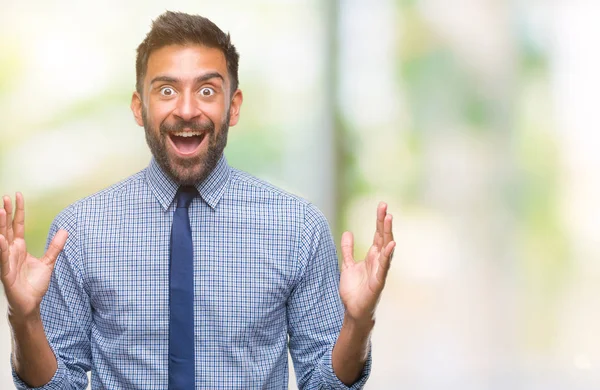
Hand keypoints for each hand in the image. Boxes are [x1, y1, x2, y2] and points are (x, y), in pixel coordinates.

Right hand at [0, 193, 67, 320]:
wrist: (30, 304)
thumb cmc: (34, 284)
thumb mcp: (48, 262)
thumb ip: (55, 247)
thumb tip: (65, 230)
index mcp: (20, 248)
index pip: (18, 225)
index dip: (18, 211)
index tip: (17, 195)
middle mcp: (11, 251)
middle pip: (8, 229)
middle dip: (6, 213)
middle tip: (5, 197)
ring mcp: (7, 261)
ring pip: (2, 240)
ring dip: (1, 226)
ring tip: (0, 211)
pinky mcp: (6, 273)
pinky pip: (3, 259)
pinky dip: (1, 248)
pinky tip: (0, 238)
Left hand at [339, 202, 394, 323]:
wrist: (354, 310)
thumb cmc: (354, 290)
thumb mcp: (347, 265)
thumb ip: (348, 249)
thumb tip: (347, 232)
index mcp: (372, 256)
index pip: (377, 234)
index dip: (379, 220)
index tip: (382, 206)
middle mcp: (378, 261)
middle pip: (383, 237)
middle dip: (384, 222)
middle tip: (385, 206)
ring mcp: (380, 270)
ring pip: (386, 248)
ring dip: (388, 233)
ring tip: (389, 219)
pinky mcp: (379, 281)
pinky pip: (384, 266)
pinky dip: (387, 255)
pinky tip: (391, 244)